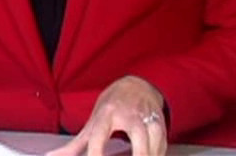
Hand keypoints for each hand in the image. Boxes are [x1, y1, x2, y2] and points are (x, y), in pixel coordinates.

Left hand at [45, 76, 166, 155]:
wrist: (138, 85)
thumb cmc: (113, 105)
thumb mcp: (93, 121)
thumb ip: (75, 145)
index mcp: (107, 113)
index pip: (99, 135)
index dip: (96, 153)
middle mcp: (129, 115)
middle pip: (137, 138)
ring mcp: (147, 119)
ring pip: (153, 144)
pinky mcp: (160, 125)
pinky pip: (160, 148)